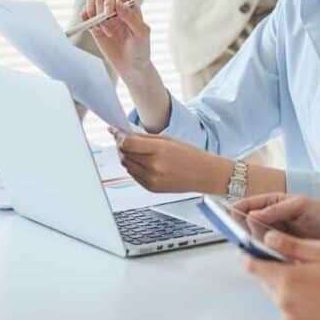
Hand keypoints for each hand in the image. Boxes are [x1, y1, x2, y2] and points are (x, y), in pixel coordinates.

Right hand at [82, 0, 153, 81]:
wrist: (131, 65)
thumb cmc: (140, 49)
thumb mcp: (141, 33)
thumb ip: (130, 17)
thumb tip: (118, 3)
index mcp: (130, 7)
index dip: (110, 0)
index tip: (108, 13)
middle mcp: (117, 10)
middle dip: (100, 10)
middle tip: (105, 26)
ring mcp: (106, 18)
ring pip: (92, 4)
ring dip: (91, 13)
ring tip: (98, 27)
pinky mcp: (96, 27)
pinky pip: (86, 16)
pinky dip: (84, 18)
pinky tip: (90, 26)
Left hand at [115, 131, 229, 194]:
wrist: (205, 174)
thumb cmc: (191, 155)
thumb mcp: (170, 140)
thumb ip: (146, 138)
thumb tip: (125, 135)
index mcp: (159, 150)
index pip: (128, 143)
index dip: (119, 136)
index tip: (115, 131)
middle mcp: (154, 166)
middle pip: (124, 154)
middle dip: (120, 145)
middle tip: (122, 138)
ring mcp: (151, 179)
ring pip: (126, 166)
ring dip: (125, 156)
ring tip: (132, 150)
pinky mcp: (151, 188)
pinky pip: (133, 176)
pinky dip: (133, 167)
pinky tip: (140, 161)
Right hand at [235, 193, 319, 257]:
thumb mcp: (301, 205)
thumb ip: (277, 210)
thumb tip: (253, 215)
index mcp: (276, 203)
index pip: (251, 204)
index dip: (239, 209)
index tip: (228, 214)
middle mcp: (273, 219)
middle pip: (249, 224)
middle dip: (243, 227)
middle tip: (239, 232)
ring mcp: (277, 236)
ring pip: (257, 239)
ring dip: (254, 241)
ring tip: (252, 243)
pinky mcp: (283, 251)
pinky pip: (268, 252)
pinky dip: (264, 253)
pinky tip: (263, 254)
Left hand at [243, 231, 319, 319]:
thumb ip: (291, 245)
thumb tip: (268, 238)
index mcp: (288, 280)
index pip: (252, 266)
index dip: (248, 254)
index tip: (247, 249)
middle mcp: (284, 302)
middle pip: (265, 281)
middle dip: (275, 269)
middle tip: (297, 262)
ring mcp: (290, 318)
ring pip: (278, 294)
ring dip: (288, 285)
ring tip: (314, 280)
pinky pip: (289, 309)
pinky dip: (297, 300)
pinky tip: (316, 294)